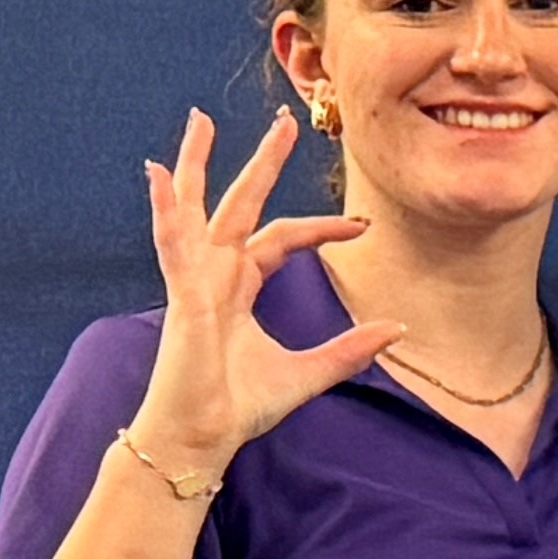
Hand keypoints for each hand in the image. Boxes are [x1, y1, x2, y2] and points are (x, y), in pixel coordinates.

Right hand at [127, 106, 395, 468]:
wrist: (201, 438)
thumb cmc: (238, 408)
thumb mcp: (307, 374)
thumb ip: (349, 351)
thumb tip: (397, 329)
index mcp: (239, 287)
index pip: (283, 239)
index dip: (321, 227)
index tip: (362, 225)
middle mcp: (214, 275)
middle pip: (240, 206)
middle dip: (262, 163)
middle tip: (285, 121)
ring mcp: (194, 281)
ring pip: (196, 209)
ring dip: (198, 163)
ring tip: (199, 120)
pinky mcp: (182, 296)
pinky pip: (172, 243)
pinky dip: (165, 208)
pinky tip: (159, 172)